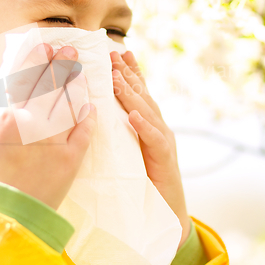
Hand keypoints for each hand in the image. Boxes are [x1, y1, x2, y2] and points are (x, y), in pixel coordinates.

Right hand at [0, 44, 96, 209]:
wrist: (3, 218)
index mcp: (7, 116)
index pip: (24, 79)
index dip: (35, 60)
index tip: (44, 46)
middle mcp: (33, 123)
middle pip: (50, 86)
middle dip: (60, 64)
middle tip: (70, 50)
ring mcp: (54, 140)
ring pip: (69, 104)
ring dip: (75, 85)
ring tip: (81, 70)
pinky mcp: (71, 159)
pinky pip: (83, 132)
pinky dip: (88, 117)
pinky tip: (91, 105)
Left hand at [110, 50, 190, 246]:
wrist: (167, 212)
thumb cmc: (145, 181)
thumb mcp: (129, 151)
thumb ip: (120, 132)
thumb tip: (97, 115)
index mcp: (148, 124)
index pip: (139, 93)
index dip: (130, 72)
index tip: (118, 52)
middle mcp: (158, 127)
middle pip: (143, 95)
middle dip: (127, 74)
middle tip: (113, 53)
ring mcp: (164, 141)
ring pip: (147, 112)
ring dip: (131, 94)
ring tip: (116, 77)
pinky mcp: (165, 160)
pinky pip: (154, 140)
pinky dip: (144, 127)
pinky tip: (134, 116)